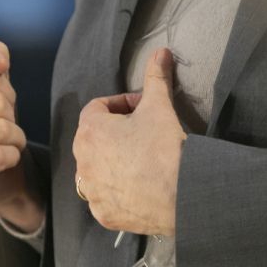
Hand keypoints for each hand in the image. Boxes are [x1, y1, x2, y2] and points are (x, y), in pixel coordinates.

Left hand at [72, 47, 186, 236]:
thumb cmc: (165, 146)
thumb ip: (155, 75)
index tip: (140, 108)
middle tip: (142, 131)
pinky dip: (116, 190)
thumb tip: (161, 51)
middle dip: (115, 131)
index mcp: (89, 131)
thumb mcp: (159, 105)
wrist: (183, 193)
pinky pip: (104, 198)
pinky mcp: (104, 215)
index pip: (97, 108)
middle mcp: (82, 163)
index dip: (120, 104)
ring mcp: (92, 192)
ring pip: (96, 169)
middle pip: (94, 138)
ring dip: (112, 161)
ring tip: (140, 159)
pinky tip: (138, 186)